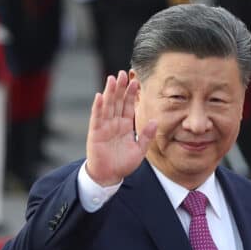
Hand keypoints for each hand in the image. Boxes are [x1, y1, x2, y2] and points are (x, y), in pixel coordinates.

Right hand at [85, 71, 156, 186]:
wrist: (109, 176)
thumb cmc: (123, 163)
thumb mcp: (139, 149)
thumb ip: (146, 136)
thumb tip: (155, 121)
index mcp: (125, 125)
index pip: (129, 106)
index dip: (132, 94)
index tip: (136, 81)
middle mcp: (114, 123)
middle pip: (118, 102)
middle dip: (121, 88)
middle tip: (124, 73)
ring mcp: (104, 126)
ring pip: (108, 106)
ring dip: (110, 92)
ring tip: (112, 79)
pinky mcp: (95, 133)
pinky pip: (97, 118)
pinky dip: (98, 107)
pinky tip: (100, 96)